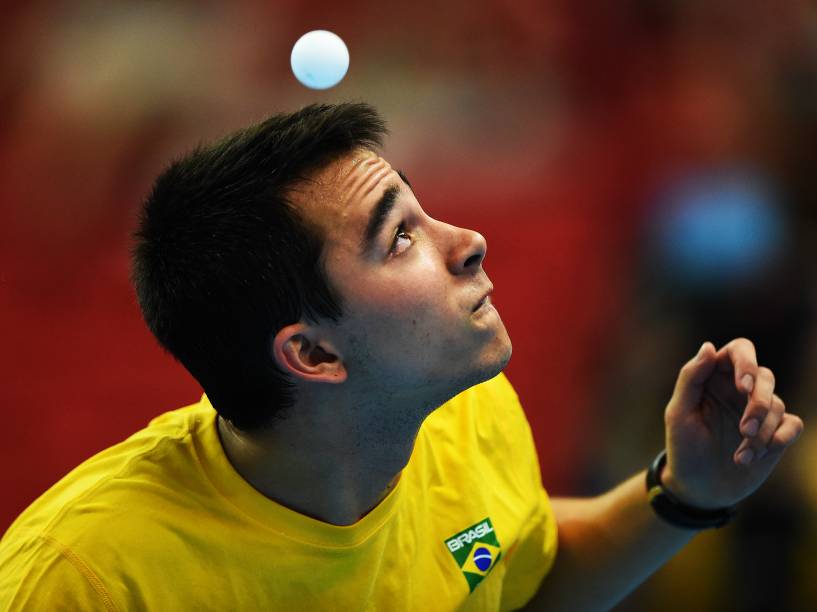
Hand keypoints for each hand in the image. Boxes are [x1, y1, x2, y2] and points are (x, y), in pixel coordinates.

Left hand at [661, 338, 803, 509]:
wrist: (698, 488)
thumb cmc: (683, 447)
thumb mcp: (679, 413)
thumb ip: (691, 378)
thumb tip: (709, 346)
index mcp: (715, 377)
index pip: (739, 350)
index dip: (746, 362)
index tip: (744, 386)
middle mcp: (740, 390)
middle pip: (765, 376)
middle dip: (758, 403)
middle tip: (744, 429)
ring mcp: (759, 411)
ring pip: (777, 404)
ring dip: (762, 431)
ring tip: (741, 456)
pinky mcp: (775, 433)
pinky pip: (793, 423)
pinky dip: (780, 437)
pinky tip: (757, 455)